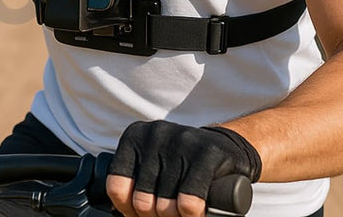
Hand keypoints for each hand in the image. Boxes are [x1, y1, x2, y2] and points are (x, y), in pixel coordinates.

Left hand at [106, 119, 260, 216]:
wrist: (225, 147)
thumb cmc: (181, 165)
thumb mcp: (151, 167)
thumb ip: (134, 184)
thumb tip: (123, 213)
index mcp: (134, 136)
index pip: (117, 186)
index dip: (127, 210)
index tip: (140, 214)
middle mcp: (155, 134)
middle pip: (142, 201)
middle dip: (155, 216)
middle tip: (167, 213)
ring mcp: (182, 141)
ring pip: (166, 206)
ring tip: (181, 211)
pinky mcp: (207, 153)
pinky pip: (189, 201)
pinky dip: (191, 215)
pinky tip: (196, 212)